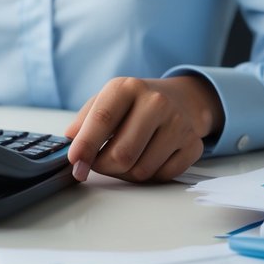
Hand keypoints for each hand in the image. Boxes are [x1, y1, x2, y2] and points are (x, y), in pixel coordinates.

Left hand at [64, 76, 224, 183]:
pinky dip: (150, 175)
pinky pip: (162, 176)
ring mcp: (178, 123)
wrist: (178, 99)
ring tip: (125, 157)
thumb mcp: (105, 101)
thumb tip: (70, 145)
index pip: (102, 119)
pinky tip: (148, 157)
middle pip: (121, 154)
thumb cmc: (133, 104)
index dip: (85, 146)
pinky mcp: (193, 144)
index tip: (75, 163)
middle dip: (103, 167)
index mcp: (127, 87)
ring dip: (126, 173)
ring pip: (141, 170)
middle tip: (98, 163)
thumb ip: (83, 122)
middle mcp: (156, 102)